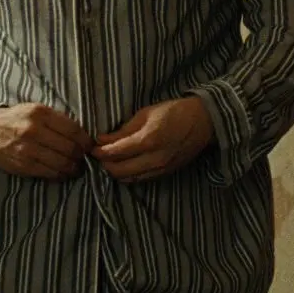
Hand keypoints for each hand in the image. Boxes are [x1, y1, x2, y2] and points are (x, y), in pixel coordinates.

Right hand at [0, 103, 94, 179]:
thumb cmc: (16, 119)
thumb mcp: (35, 110)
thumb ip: (57, 120)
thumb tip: (82, 135)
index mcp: (40, 113)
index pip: (73, 130)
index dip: (86, 141)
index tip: (90, 146)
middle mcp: (33, 130)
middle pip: (70, 148)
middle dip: (82, 156)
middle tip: (85, 159)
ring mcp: (27, 150)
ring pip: (61, 163)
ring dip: (74, 168)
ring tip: (77, 168)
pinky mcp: (22, 165)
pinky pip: (49, 173)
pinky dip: (60, 175)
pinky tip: (63, 173)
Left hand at [93, 97, 213, 183]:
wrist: (203, 123)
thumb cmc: (173, 112)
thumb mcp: (146, 114)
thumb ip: (123, 130)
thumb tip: (101, 139)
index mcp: (148, 140)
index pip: (115, 153)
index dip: (99, 151)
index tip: (91, 146)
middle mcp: (154, 159)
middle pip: (118, 171)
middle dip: (104, 164)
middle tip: (98, 154)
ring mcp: (160, 169)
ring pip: (127, 179)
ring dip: (114, 171)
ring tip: (109, 160)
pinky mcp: (164, 174)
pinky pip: (139, 180)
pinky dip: (127, 175)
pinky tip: (123, 165)